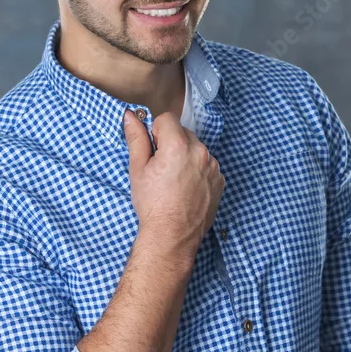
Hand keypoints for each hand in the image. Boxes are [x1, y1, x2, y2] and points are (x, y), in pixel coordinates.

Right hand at [122, 110, 224, 259]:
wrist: (171, 236)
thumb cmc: (152, 204)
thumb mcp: (138, 169)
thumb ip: (136, 138)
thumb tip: (130, 115)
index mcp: (178, 146)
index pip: (168, 118)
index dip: (156, 131)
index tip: (153, 150)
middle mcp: (200, 152)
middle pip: (183, 132)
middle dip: (171, 143)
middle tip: (161, 168)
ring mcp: (213, 167)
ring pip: (196, 148)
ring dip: (186, 156)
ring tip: (174, 180)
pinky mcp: (220, 179)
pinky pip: (207, 164)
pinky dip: (197, 170)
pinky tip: (186, 188)